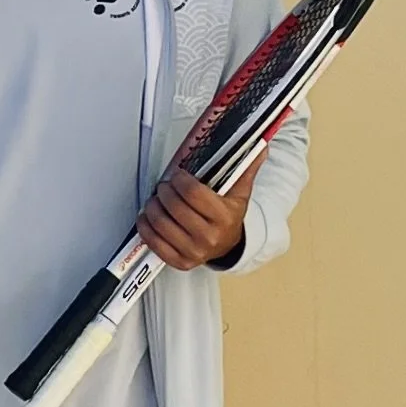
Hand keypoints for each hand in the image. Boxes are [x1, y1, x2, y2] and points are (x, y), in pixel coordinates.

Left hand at [136, 149, 262, 271]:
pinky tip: (148, 217)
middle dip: (164, 191)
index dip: (180, 180)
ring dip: (152, 206)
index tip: (177, 175)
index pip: (193, 193)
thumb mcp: (240, 191)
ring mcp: (194, 252)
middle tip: (164, 186)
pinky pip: (153, 242)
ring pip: (160, 223)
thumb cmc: (229, 214)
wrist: (227, 244)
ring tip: (156, 199)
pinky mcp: (180, 262)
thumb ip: (246, 166)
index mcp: (225, 217)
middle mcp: (210, 237)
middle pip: (174, 207)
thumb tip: (260, 144)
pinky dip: (145, 226)